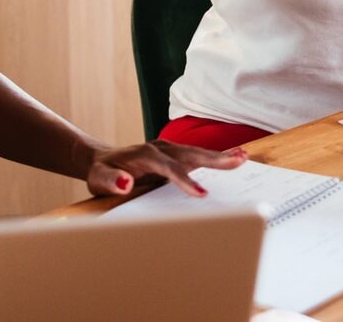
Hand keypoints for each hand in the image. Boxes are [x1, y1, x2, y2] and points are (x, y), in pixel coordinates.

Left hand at [84, 140, 248, 197]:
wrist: (100, 159)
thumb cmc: (101, 172)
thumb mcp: (99, 179)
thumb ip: (112, 181)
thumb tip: (126, 183)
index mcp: (144, 155)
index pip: (168, 169)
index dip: (185, 181)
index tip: (201, 195)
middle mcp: (159, 148)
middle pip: (190, 154)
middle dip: (214, 159)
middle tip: (239, 161)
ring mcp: (167, 149)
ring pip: (196, 153)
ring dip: (219, 157)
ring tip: (243, 157)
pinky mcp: (172, 154)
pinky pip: (195, 156)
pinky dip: (214, 158)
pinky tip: (231, 158)